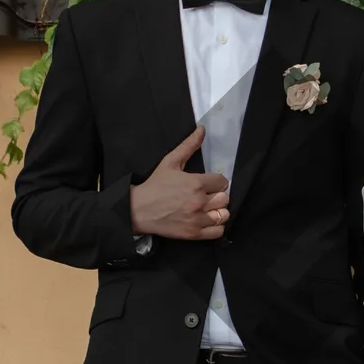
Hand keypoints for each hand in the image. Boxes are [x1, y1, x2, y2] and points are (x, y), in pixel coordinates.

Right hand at [128, 126, 230, 240]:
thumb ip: (188, 146)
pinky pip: (218, 232)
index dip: (217, 181)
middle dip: (218, 196)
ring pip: (224, 215)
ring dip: (218, 211)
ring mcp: (197, 219)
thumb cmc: (155, 185)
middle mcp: (199, 202)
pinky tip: (208, 220)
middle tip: (208, 196)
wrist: (138, 210)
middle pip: (225, 198)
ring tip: (209, 209)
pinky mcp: (193, 234)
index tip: (210, 184)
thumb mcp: (170, 162)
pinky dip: (216, 227)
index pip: (223, 181)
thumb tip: (202, 129)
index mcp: (196, 183)